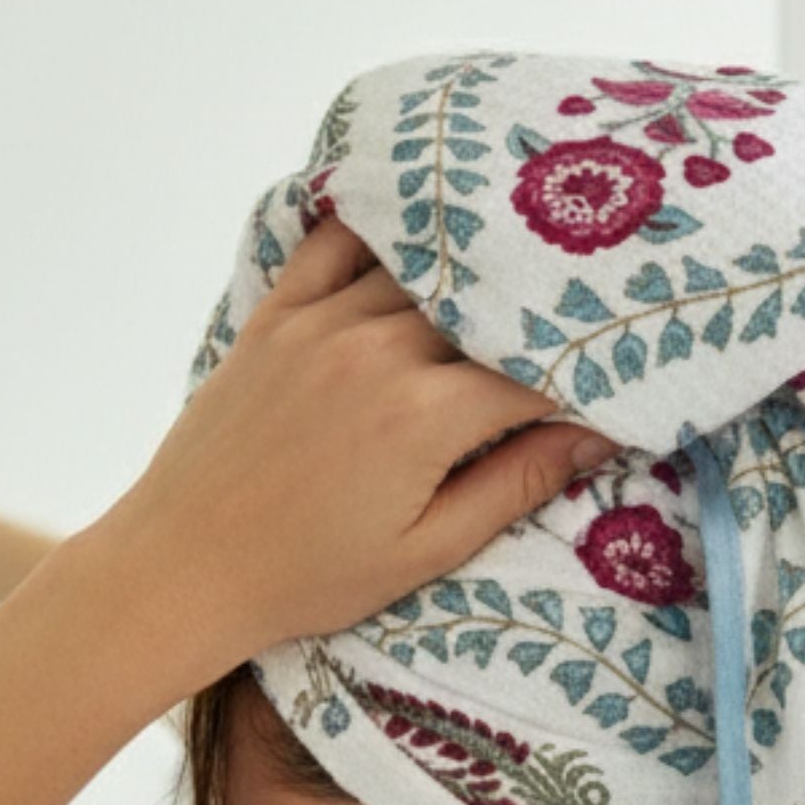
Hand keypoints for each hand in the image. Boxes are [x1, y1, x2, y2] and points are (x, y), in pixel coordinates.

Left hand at [97, 213, 607, 663]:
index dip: (585, 375)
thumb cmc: (307, 578)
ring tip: (518, 268)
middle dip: (537, 315)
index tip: (620, 379)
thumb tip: (592, 437)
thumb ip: (513, 485)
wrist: (184, 568)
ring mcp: (319, 323)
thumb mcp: (427, 550)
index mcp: (422, 416)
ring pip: (421, 270)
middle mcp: (374, 350)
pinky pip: (336, 243)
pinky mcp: (275, 317)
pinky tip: (415, 226)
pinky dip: (380, 230)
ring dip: (472, 273)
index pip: (534, 372)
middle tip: (581, 316)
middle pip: (484, 309)